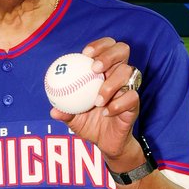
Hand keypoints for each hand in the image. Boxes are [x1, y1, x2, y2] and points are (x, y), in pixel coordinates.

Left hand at [49, 37, 141, 162]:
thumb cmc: (89, 124)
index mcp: (103, 72)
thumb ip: (65, 113)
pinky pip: (132, 97)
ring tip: (98, 101)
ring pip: (128, 72)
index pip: (106, 48)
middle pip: (122, 50)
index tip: (85, 54)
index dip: (99, 45)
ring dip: (111, 84)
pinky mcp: (135, 103)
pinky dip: (118, 104)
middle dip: (109, 55)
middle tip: (94, 68)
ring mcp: (128, 87)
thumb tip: (53, 110)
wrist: (105, 142)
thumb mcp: (73, 119)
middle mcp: (118, 75)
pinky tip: (106, 112)